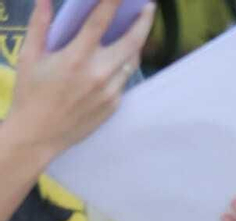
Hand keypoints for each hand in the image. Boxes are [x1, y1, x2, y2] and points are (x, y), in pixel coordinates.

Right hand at [7, 0, 156, 159]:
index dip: (112, 3)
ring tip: (136, 28)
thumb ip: (39, 25)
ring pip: (131, 61)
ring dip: (136, 43)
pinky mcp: (115, 104)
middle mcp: (98, 73)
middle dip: (143, 22)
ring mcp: (110, 91)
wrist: (39, 134)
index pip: (100, 23)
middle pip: (132, 42)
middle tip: (148, 6)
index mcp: (76, 58)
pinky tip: (118, 57)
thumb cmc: (30, 93)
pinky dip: (123, 65)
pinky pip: (124, 79)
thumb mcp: (29, 56)